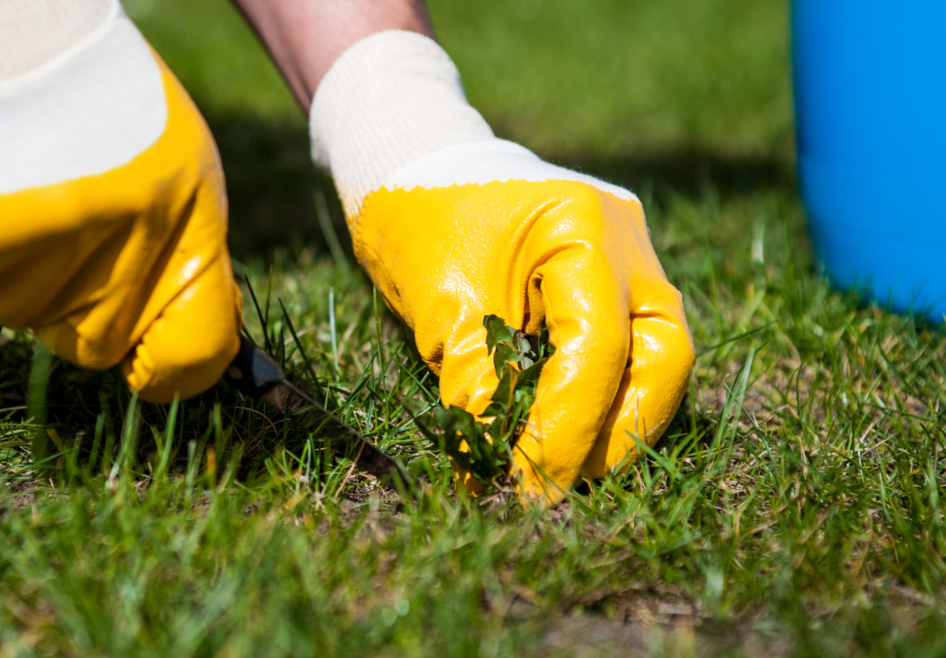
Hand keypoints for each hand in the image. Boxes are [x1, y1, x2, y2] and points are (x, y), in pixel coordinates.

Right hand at [0, 11, 240, 402]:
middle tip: (61, 226)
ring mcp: (33, 255)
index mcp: (181, 221)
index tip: (154, 363)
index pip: (193, 354)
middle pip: (94, 346)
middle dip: (81, 304)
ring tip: (11, 183)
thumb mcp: (176, 161)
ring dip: (12, 266)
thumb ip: (189, 251)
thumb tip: (195, 345)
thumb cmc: (92, 92)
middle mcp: (113, 249)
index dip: (173, 370)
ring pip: (18, 315)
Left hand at [350, 139, 693, 503]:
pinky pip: (629, 339)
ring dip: (617, 418)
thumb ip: (477, 388)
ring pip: (656, 353)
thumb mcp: (440, 307)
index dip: (566, 428)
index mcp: (583, 227)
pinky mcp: (616, 271)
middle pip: (662, 354)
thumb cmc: (417, 218)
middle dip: (620, 431)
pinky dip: (603, 389)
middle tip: (562, 484)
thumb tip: (490, 475)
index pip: (597, 349)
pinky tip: (566, 426)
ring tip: (563, 466)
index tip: (528, 484)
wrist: (412, 162)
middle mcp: (626, 238)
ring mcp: (629, 252)